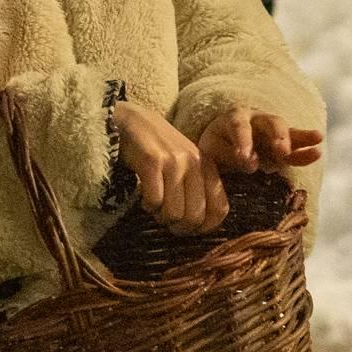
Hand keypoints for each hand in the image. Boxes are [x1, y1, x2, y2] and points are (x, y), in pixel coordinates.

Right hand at [112, 99, 228, 234]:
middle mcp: (194, 163)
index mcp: (207, 166)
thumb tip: (199, 225)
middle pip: (194, 216)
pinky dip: (147, 205)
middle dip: (178, 226)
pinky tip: (143, 196)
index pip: (219, 209)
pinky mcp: (152, 162)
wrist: (131, 121)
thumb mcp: (185, 163)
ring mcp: (173, 162)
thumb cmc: (158, 149)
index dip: (205, 227)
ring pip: (173, 212)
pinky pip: (154, 201)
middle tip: (166, 220)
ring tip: (154, 205)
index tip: (190, 229)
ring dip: (160, 216)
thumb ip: (197, 187)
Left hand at [194, 106, 323, 175]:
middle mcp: (256, 120)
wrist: (222, 144)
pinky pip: (296, 147)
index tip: (244, 158)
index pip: (239, 126)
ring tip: (316, 140)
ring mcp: (271, 132)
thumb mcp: (210, 150)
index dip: (243, 141)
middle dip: (277, 136)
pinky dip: (306, 150)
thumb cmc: (214, 146)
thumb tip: (250, 162)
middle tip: (281, 150)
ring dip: (299, 138)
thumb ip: (226, 155)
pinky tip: (318, 152)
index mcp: (234, 118)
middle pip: (269, 122)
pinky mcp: (282, 145)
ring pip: (287, 131)